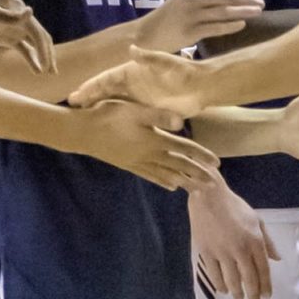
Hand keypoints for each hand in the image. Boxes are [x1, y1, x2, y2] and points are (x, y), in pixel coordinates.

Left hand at [0, 0, 56, 76]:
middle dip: (48, 55)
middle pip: (41, 39)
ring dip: (43, 58)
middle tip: (53, 72)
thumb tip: (31, 11)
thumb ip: (11, 16)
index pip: (38, 34)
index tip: (45, 67)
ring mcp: (15, 30)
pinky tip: (37, 72)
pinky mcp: (8, 37)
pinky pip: (24, 50)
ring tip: (50, 73)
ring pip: (35, 46)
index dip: (43, 50)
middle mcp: (22, 21)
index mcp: (20, 14)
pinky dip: (31, 60)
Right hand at [68, 45, 213, 117]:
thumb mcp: (165, 62)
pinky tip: (108, 136)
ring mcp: (138, 102)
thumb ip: (148, 57)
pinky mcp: (148, 114)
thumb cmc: (183, 71)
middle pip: (105, 95)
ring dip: (99, 114)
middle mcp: (132, 88)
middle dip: (89, 101)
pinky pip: (129, 120)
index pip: (105, 80)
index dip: (91, 87)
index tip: (76, 95)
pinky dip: (119, 127)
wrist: (201, 85)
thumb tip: (131, 48)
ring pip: (114, 108)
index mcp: (132, 74)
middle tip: (71, 110)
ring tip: (82, 124)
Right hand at [71, 99, 219, 191]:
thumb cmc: (107, 116)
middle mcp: (149, 155)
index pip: (183, 149)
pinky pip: (151, 176)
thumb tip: (182, 122)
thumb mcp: (134, 110)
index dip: (201, 155)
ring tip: (198, 189)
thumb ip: (158, 115)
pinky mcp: (128, 165)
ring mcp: (138, 162)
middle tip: (213, 184)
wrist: (81, 133)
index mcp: (153, 140)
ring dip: (184, 181)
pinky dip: (163, 181)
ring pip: (166, 174)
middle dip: (197, 174)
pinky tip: (172, 186)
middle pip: (178, 166)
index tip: (217, 164)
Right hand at [140, 0, 264, 52]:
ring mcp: (191, 15)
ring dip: (242, 11)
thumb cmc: (168, 18)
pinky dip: (229, 26)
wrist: (146, 35)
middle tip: (262, 3)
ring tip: (258, 12)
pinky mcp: (190, 32)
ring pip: (222, 11)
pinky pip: (214, 28)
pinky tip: (242, 25)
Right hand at [190, 176, 277, 298]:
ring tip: (239, 298)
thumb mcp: (257, 220)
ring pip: (231, 280)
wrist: (209, 197)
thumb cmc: (235, 207)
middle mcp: (240, 249)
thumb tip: (277, 259)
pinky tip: (224, 290)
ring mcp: (222, 252)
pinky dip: (220, 285)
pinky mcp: (206, 252)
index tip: (267, 296)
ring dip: (237, 292)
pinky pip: (214, 274)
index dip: (265, 285)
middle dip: (253, 294)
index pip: (263, 269)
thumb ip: (267, 241)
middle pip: (249, 278)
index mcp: (255, 241)